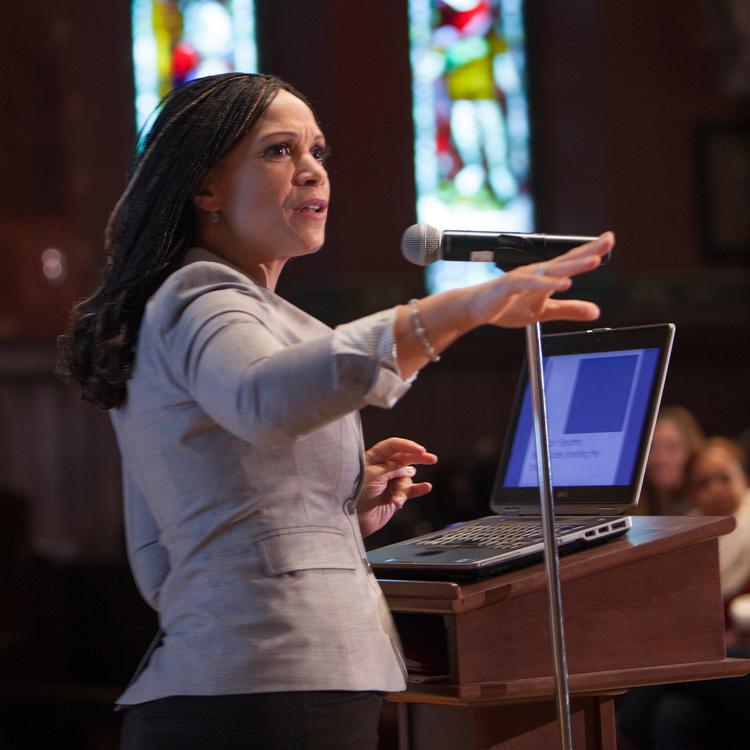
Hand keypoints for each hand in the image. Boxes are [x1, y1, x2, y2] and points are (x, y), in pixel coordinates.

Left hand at [357, 437, 436, 536]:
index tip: (420, 450)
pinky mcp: (393, 497)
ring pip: (406, 478)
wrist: (351, 521)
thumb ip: (392, 468)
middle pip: (403, 459)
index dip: (407, 446)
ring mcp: (388, 483)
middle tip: (432, 459)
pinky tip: (426, 487)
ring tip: (395, 500)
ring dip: (403, 488)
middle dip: (417, 458)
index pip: (392, 446)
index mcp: (372, 459)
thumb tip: (408, 466)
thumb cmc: (355, 495)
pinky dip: (418, 489)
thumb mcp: (373, 476)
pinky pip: (410, 491)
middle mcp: (381, 469)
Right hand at [468, 232, 613, 328]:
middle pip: (567, 260)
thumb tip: (596, 312)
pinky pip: (532, 284)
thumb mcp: (544, 312)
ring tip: (594, 260)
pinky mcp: (510, 287)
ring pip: (553, 270)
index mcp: (546, 276)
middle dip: (589, 250)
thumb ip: (570, 310)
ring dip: (574, 265)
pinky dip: (548, 284)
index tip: (610, 241)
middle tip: (609, 239)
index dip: (591, 251)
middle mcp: (537, 272)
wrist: (475, 309)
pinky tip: (564, 284)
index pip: (572, 261)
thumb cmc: (506, 306)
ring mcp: (524, 278)